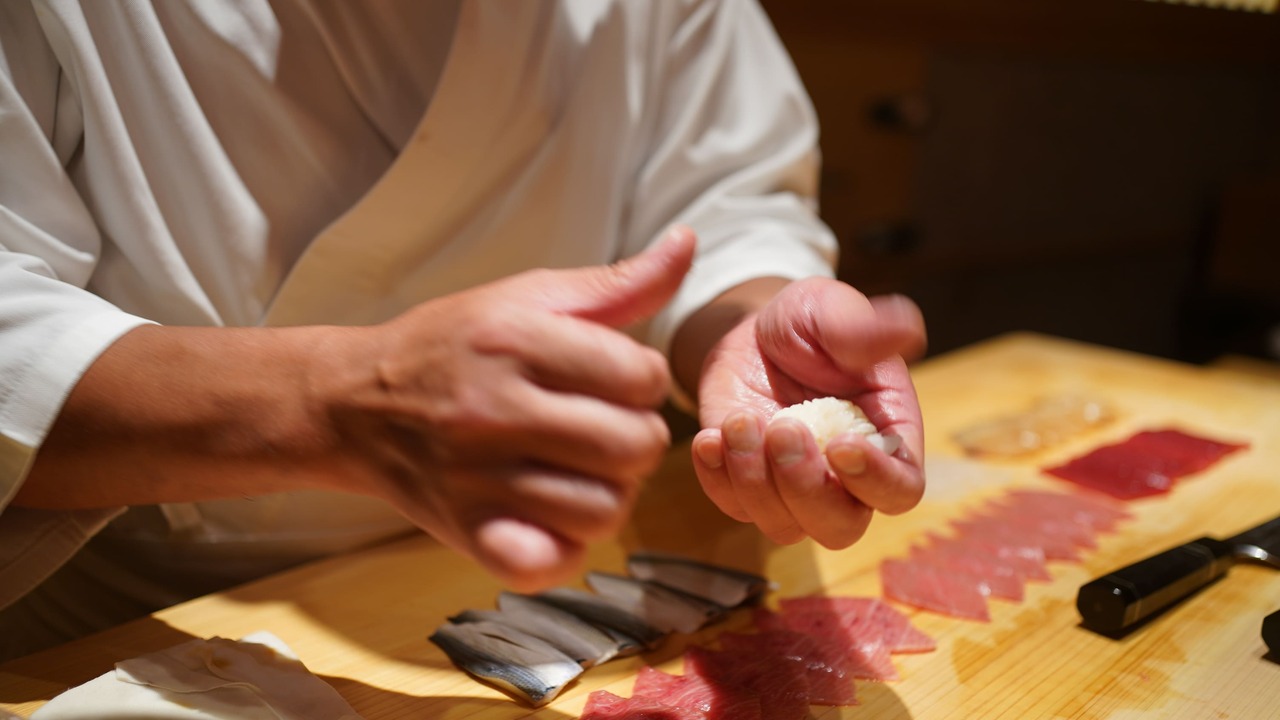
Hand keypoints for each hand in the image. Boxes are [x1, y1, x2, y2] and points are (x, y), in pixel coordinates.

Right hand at [325, 227, 695, 590]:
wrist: (355, 403)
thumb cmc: (453, 345)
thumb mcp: (527, 296)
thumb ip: (617, 282)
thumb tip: (687, 242)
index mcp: (516, 339)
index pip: (643, 376)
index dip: (643, 380)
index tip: (612, 382)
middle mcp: (494, 407)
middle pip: (635, 447)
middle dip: (636, 439)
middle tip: (604, 430)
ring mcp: (477, 476)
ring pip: (604, 510)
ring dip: (608, 495)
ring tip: (580, 472)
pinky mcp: (466, 530)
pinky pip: (549, 561)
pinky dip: (564, 548)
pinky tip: (552, 518)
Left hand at [690, 277, 925, 548]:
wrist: (754, 333)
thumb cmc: (808, 323)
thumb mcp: (831, 310)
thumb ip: (863, 327)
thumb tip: (904, 330)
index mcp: (887, 439)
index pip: (900, 489)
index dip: (875, 480)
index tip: (840, 445)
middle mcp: (846, 479)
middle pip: (840, 527)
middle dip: (805, 488)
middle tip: (780, 429)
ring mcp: (794, 489)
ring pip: (784, 526)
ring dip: (755, 480)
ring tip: (739, 421)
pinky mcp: (747, 487)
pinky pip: (734, 507)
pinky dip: (717, 478)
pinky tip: (709, 437)